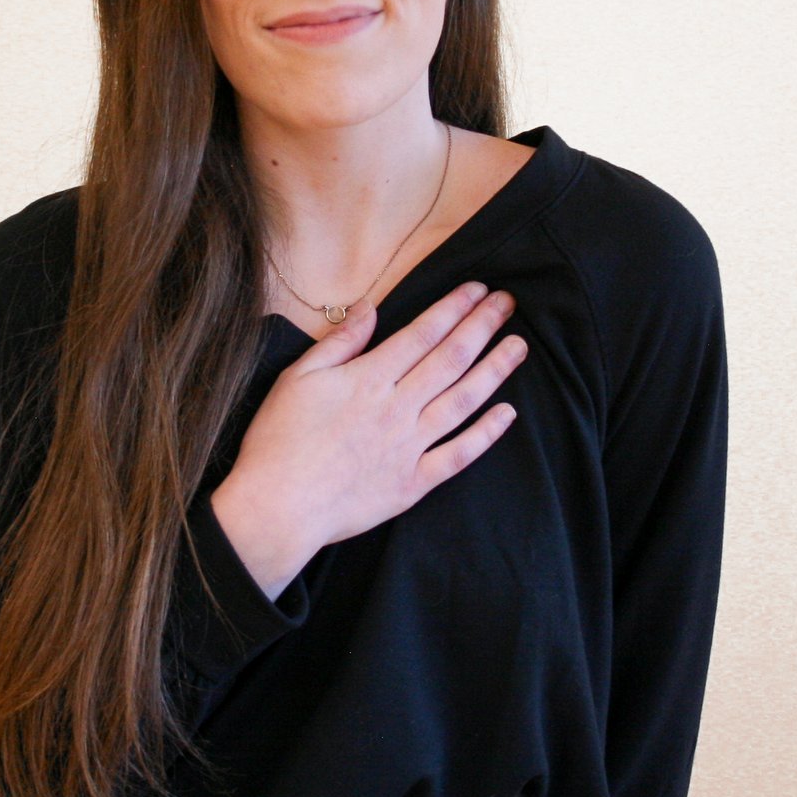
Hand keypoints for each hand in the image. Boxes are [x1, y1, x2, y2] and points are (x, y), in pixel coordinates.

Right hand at [210, 281, 525, 597]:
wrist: (277, 507)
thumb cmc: (279, 440)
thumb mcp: (298, 378)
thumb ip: (340, 342)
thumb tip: (370, 308)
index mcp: (369, 378)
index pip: (423, 333)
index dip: (454, 308)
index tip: (478, 290)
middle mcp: (397, 408)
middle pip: (450, 359)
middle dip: (482, 327)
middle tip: (508, 303)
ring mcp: (409, 447)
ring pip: (462, 401)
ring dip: (494, 370)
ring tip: (519, 347)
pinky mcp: (413, 483)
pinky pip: (458, 455)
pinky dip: (486, 434)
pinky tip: (508, 413)